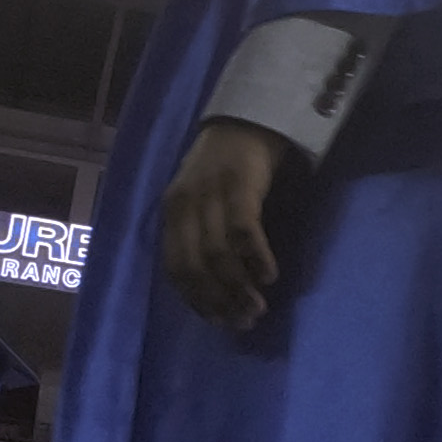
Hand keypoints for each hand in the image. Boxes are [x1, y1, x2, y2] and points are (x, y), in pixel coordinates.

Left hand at [161, 119, 288, 330]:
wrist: (247, 120)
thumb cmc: (226, 167)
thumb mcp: (200, 200)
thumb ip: (200, 234)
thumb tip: (216, 286)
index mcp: (172, 212)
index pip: (175, 267)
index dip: (196, 299)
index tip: (218, 321)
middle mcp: (185, 205)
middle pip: (196, 266)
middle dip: (218, 300)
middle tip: (243, 322)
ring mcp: (211, 195)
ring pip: (219, 254)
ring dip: (238, 287)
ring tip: (258, 307)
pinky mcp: (240, 187)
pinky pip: (244, 232)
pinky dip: (256, 259)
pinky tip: (269, 276)